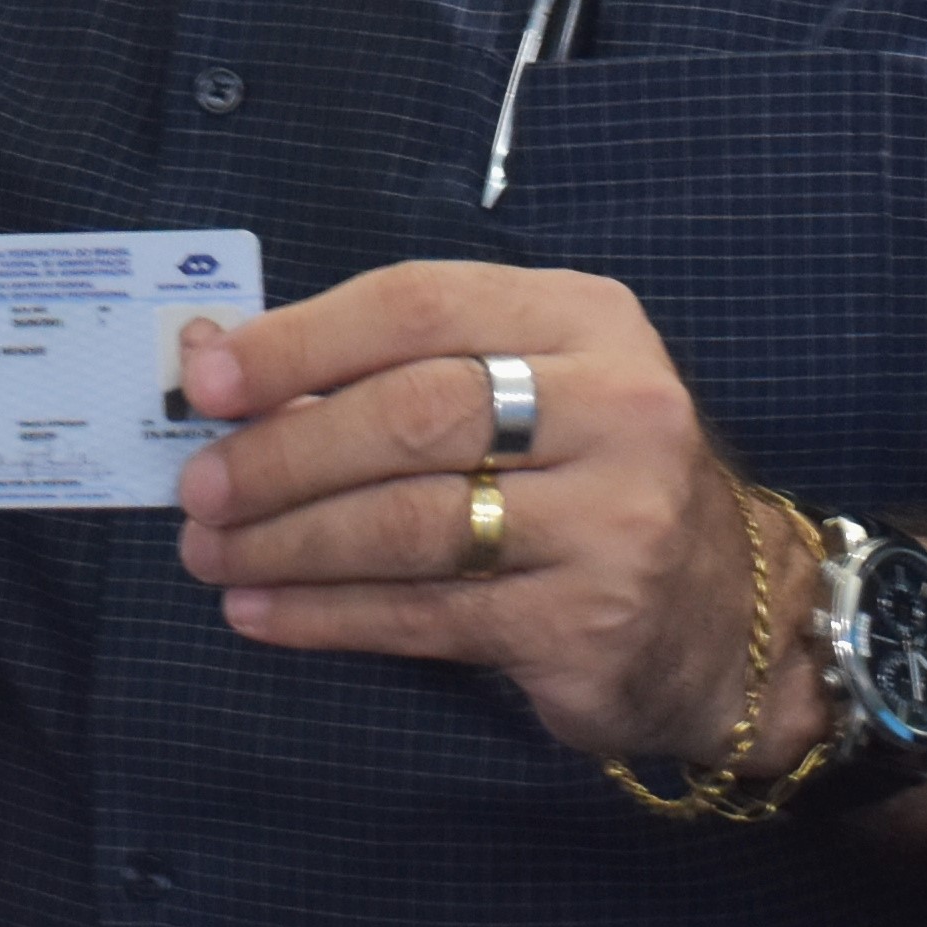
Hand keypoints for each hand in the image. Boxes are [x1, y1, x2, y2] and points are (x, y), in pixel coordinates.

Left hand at [174, 261, 796, 767]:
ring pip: (412, 524)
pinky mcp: (589, 621)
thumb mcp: (531, 388)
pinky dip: (327, 615)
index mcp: (587, 320)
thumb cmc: (588, 479)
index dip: (299, 341)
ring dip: (289, 542)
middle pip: (412, 414)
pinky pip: (427, 615)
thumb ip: (400, 366)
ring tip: (211, 553)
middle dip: (283, 453)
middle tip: (198, 487)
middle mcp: (616, 408)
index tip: (207, 380)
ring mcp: (613, 519)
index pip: (420, 305)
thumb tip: (222, 364)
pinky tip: (263, 612)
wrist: (728, 614)